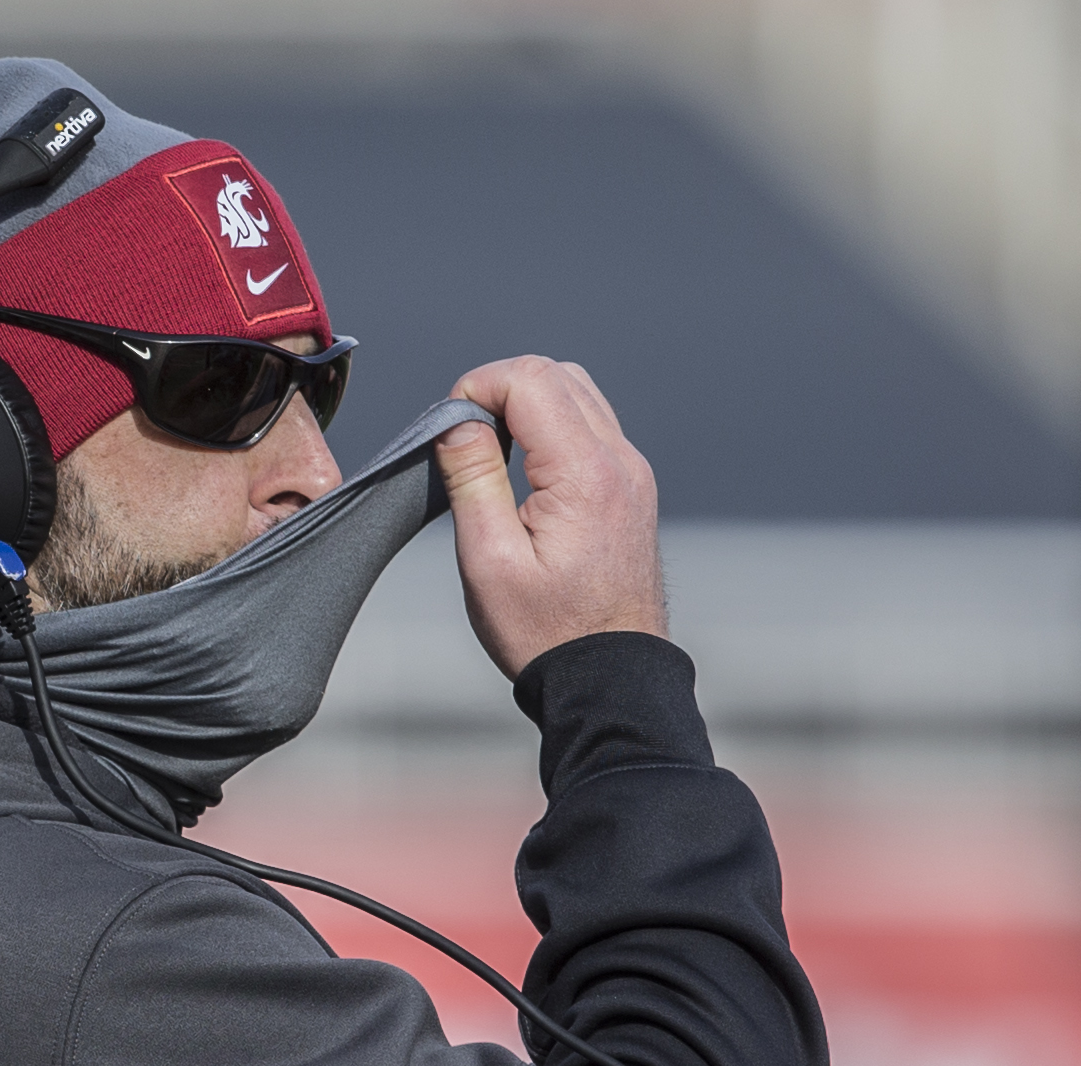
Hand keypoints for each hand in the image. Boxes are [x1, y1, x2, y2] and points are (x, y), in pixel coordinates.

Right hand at [433, 356, 665, 678]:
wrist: (609, 677)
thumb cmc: (546, 632)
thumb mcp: (489, 560)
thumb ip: (472, 479)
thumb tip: (456, 422)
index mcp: (585, 474)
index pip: (530, 380)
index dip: (478, 387)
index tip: (448, 430)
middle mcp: (620, 462)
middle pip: (556, 374)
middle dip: (500, 389)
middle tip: (463, 438)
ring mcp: (632, 473)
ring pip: (577, 393)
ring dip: (527, 404)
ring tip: (489, 452)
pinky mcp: (631, 488)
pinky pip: (591, 426)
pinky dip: (551, 426)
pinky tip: (523, 469)